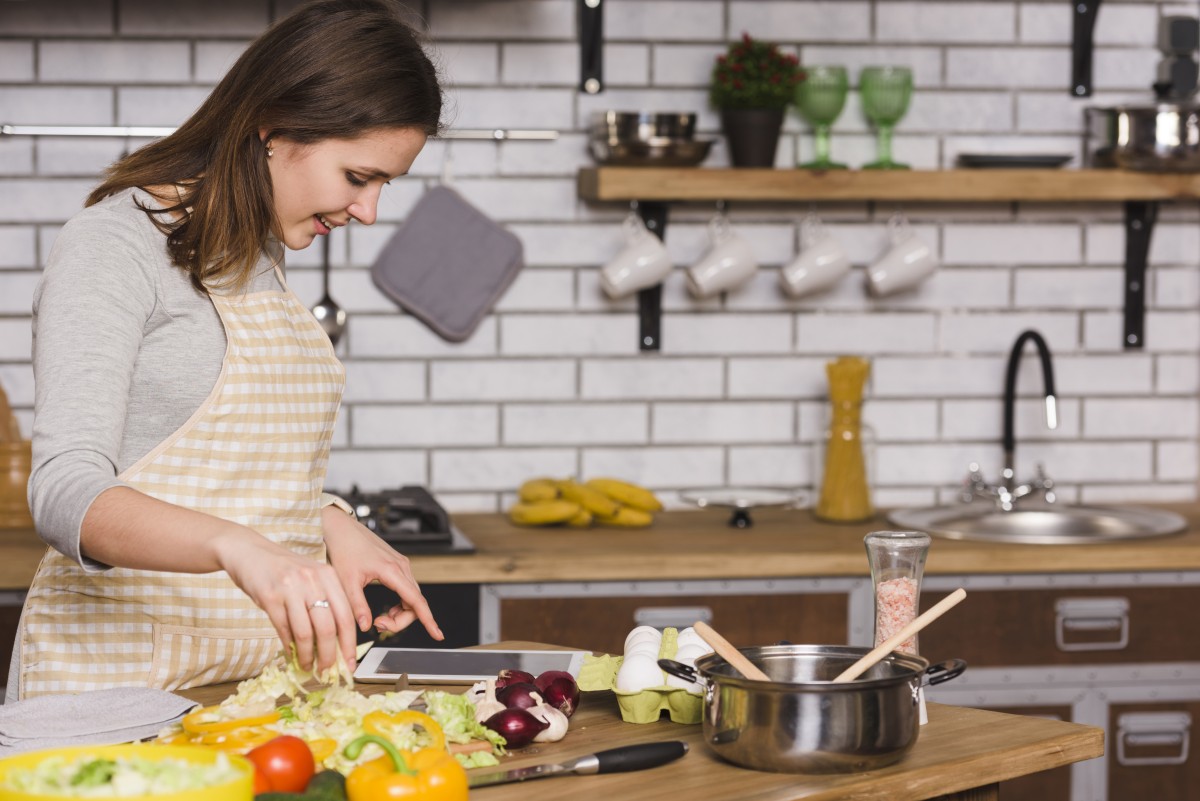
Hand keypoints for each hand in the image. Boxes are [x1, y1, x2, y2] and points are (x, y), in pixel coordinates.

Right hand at [214, 528, 358, 673]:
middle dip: (330, 655)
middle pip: (328, 628)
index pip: (346, 616)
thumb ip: (326, 604)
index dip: (350, 644)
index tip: (350, 664)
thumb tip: (336, 644)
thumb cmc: (284, 569)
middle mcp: (313, 580)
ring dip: (307, 656)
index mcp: (329, 576)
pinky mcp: (270, 597)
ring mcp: (291, 588)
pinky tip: (292, 654)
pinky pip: (284, 630)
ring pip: (306, 633)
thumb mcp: (311, 579)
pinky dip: (289, 647)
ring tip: (308, 666)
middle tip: (327, 670)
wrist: (250, 552)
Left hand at [321, 506, 443, 639]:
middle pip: (415, 602)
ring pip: (411, 597)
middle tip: (378, 626)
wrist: (340, 528)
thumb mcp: (346, 581)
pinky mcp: (396, 564)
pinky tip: (388, 608)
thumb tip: (365, 627)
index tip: (437, 634)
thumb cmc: (343, 549)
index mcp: (392, 570)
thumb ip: (357, 606)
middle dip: (401, 620)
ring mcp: (400, 565)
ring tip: (380, 620)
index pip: (416, 601)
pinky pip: (406, 589)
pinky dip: (400, 603)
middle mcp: (402, 567)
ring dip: (401, 613)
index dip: (428, 620)